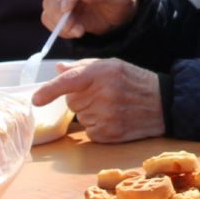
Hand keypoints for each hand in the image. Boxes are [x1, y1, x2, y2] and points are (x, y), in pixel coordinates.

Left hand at [35, 58, 164, 141]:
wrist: (163, 104)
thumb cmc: (135, 80)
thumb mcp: (112, 64)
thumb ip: (83, 66)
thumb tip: (58, 68)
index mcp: (102, 72)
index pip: (69, 82)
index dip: (49, 91)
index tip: (35, 100)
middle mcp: (103, 94)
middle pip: (71, 101)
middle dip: (81, 97)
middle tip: (102, 93)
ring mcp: (106, 116)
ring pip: (80, 116)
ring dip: (90, 111)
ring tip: (112, 105)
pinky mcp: (109, 133)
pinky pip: (89, 130)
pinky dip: (97, 125)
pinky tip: (113, 118)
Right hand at [42, 0, 137, 38]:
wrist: (119, 10)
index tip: (66, 9)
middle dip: (60, 10)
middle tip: (72, 27)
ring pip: (49, 2)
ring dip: (58, 20)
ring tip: (77, 31)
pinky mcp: (59, 6)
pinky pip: (48, 16)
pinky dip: (56, 26)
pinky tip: (72, 32)